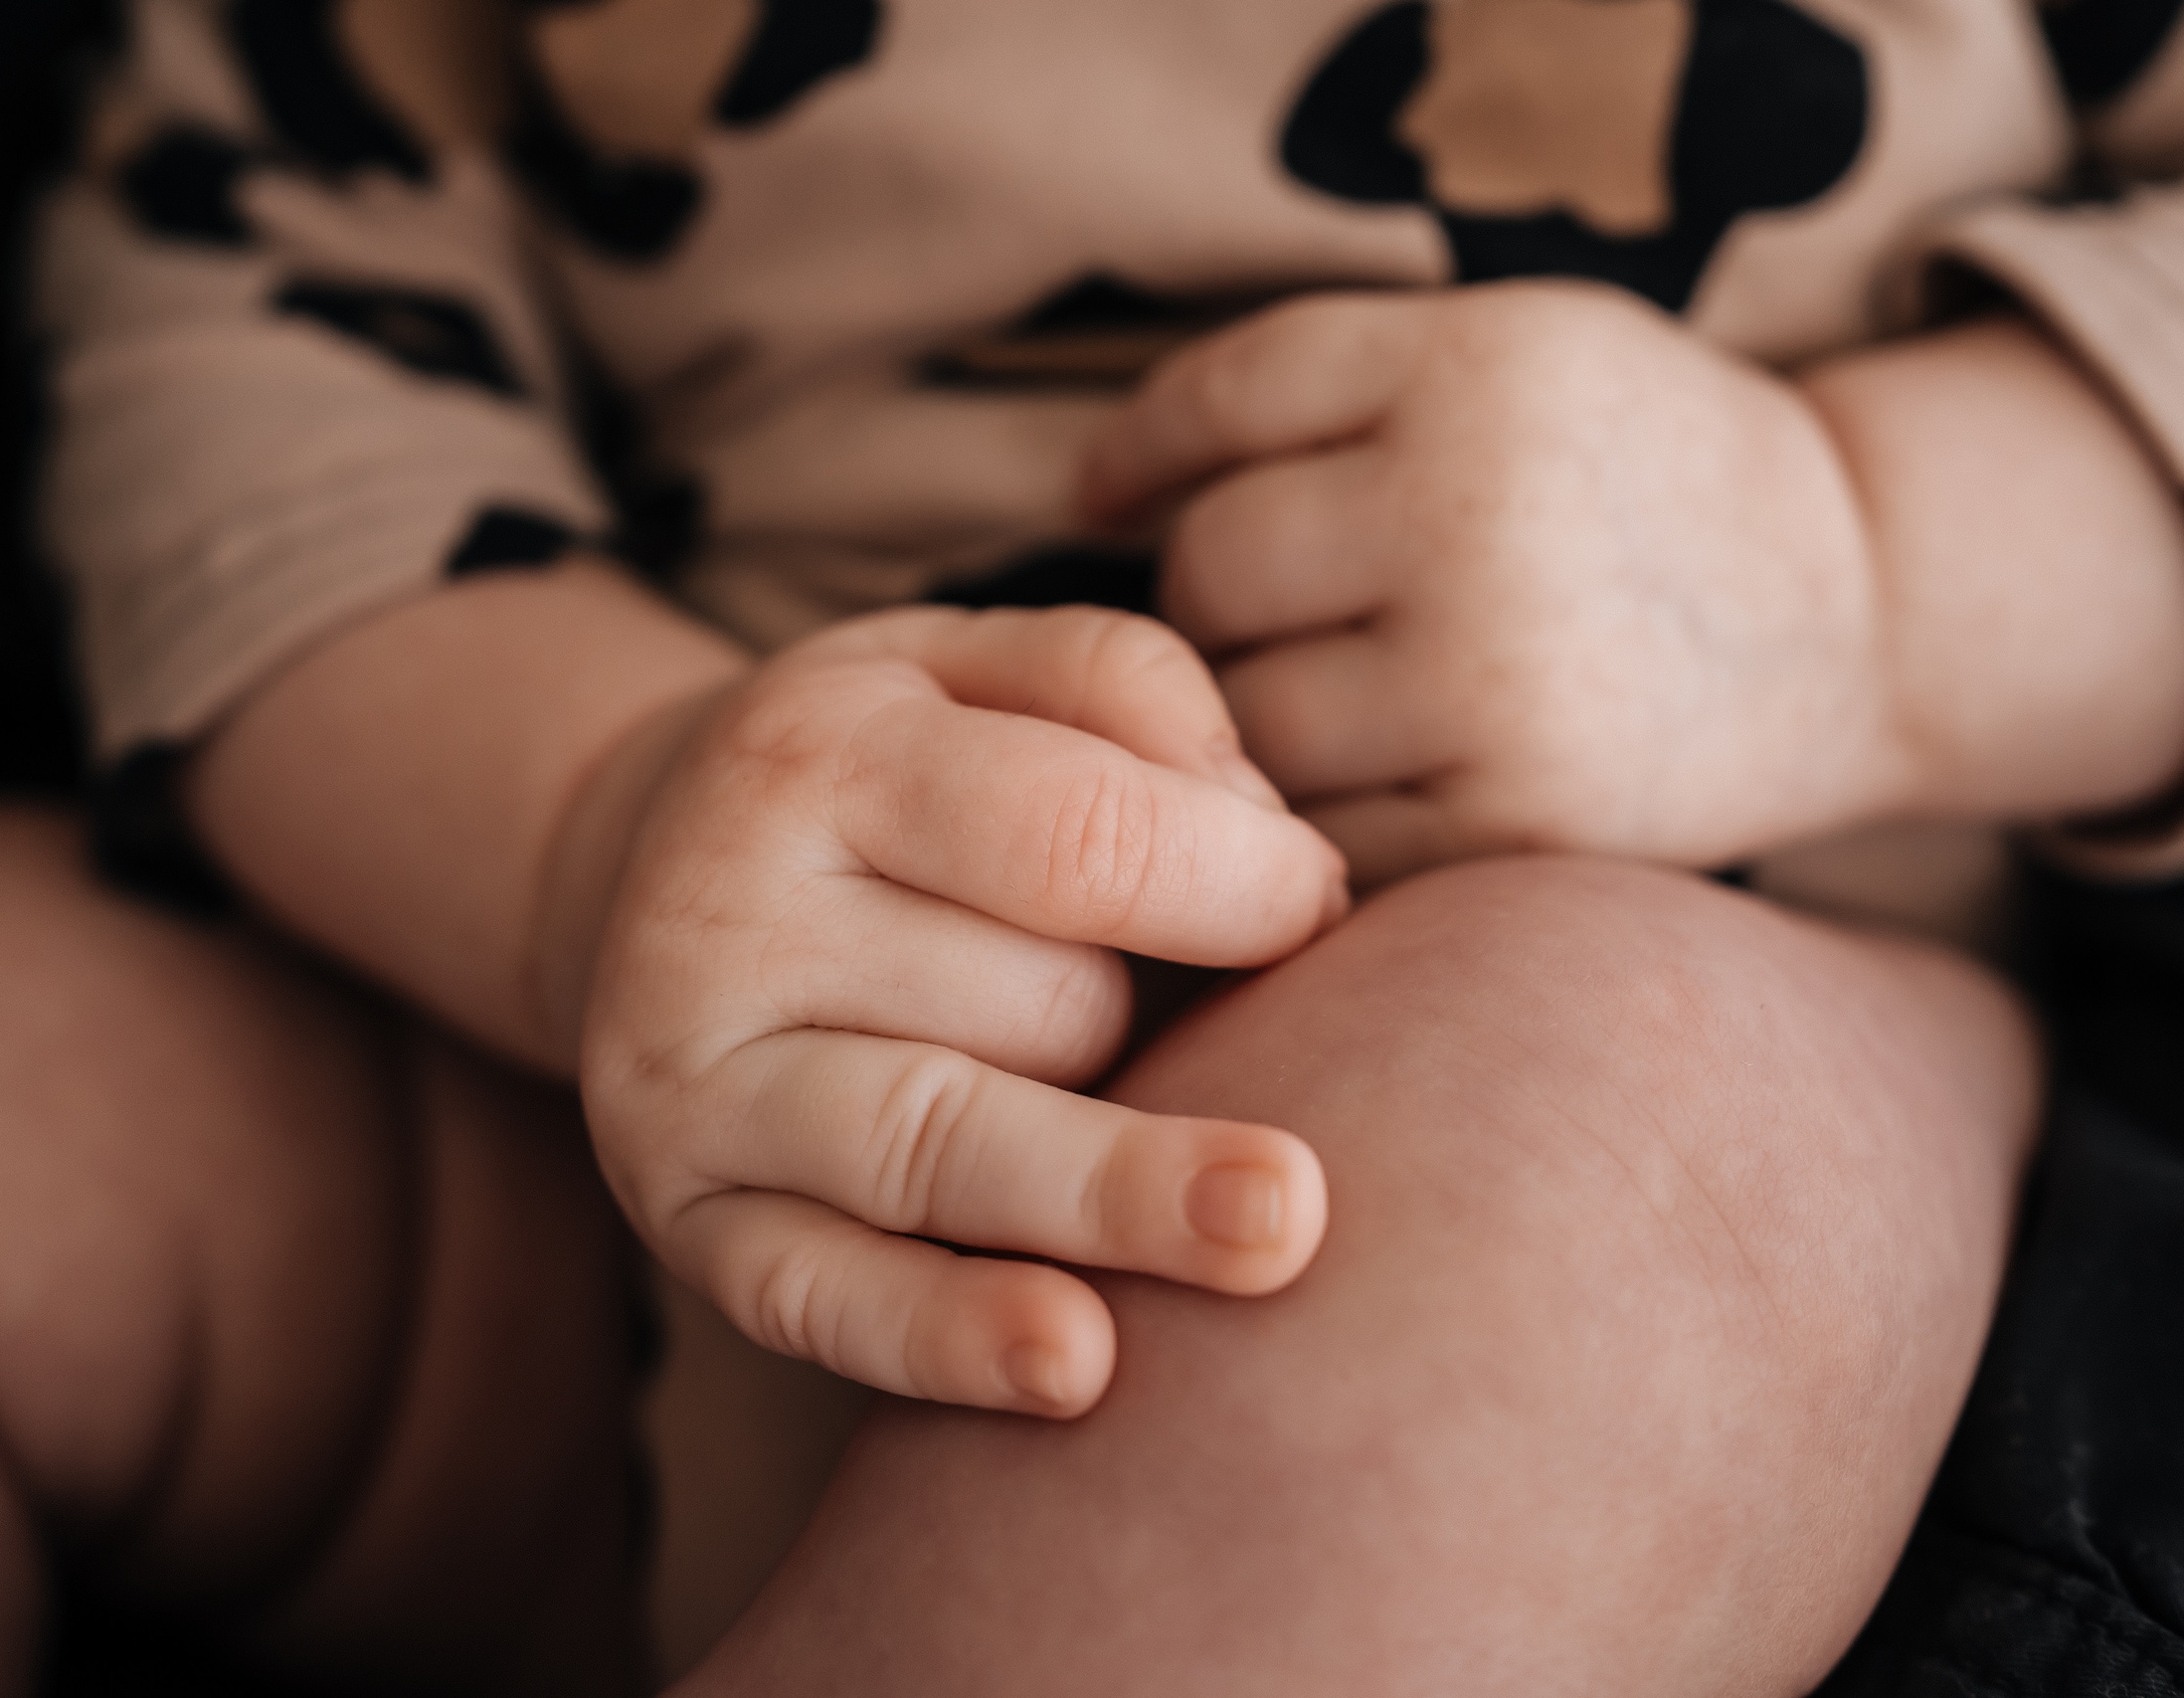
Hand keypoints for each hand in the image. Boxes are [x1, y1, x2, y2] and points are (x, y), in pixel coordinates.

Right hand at [578, 605, 1347, 1417]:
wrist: (650, 870)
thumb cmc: (891, 771)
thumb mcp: (980, 664)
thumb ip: (1126, 687)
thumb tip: (1263, 842)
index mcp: (821, 752)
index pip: (1070, 832)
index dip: (1235, 883)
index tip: (1326, 906)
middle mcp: (730, 918)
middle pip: (1025, 1002)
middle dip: (1149, 1020)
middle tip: (1229, 1048)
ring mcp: (693, 1083)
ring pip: (941, 1144)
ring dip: (1110, 1193)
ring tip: (1271, 1232)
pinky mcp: (692, 1221)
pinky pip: (822, 1297)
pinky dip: (947, 1337)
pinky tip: (1075, 1368)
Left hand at [1082, 281, 1915, 883]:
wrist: (1852, 609)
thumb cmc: (1641, 470)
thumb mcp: (1514, 348)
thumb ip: (1329, 382)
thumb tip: (1098, 491)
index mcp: (1472, 371)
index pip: (1220, 404)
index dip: (1137, 453)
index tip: (1104, 492)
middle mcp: (1477, 517)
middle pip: (1211, 572)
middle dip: (1208, 599)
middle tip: (1268, 613)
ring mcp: (1496, 683)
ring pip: (1249, 723)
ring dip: (1245, 723)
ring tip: (1323, 699)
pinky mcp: (1516, 825)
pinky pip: (1323, 836)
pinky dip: (1313, 823)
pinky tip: (1369, 784)